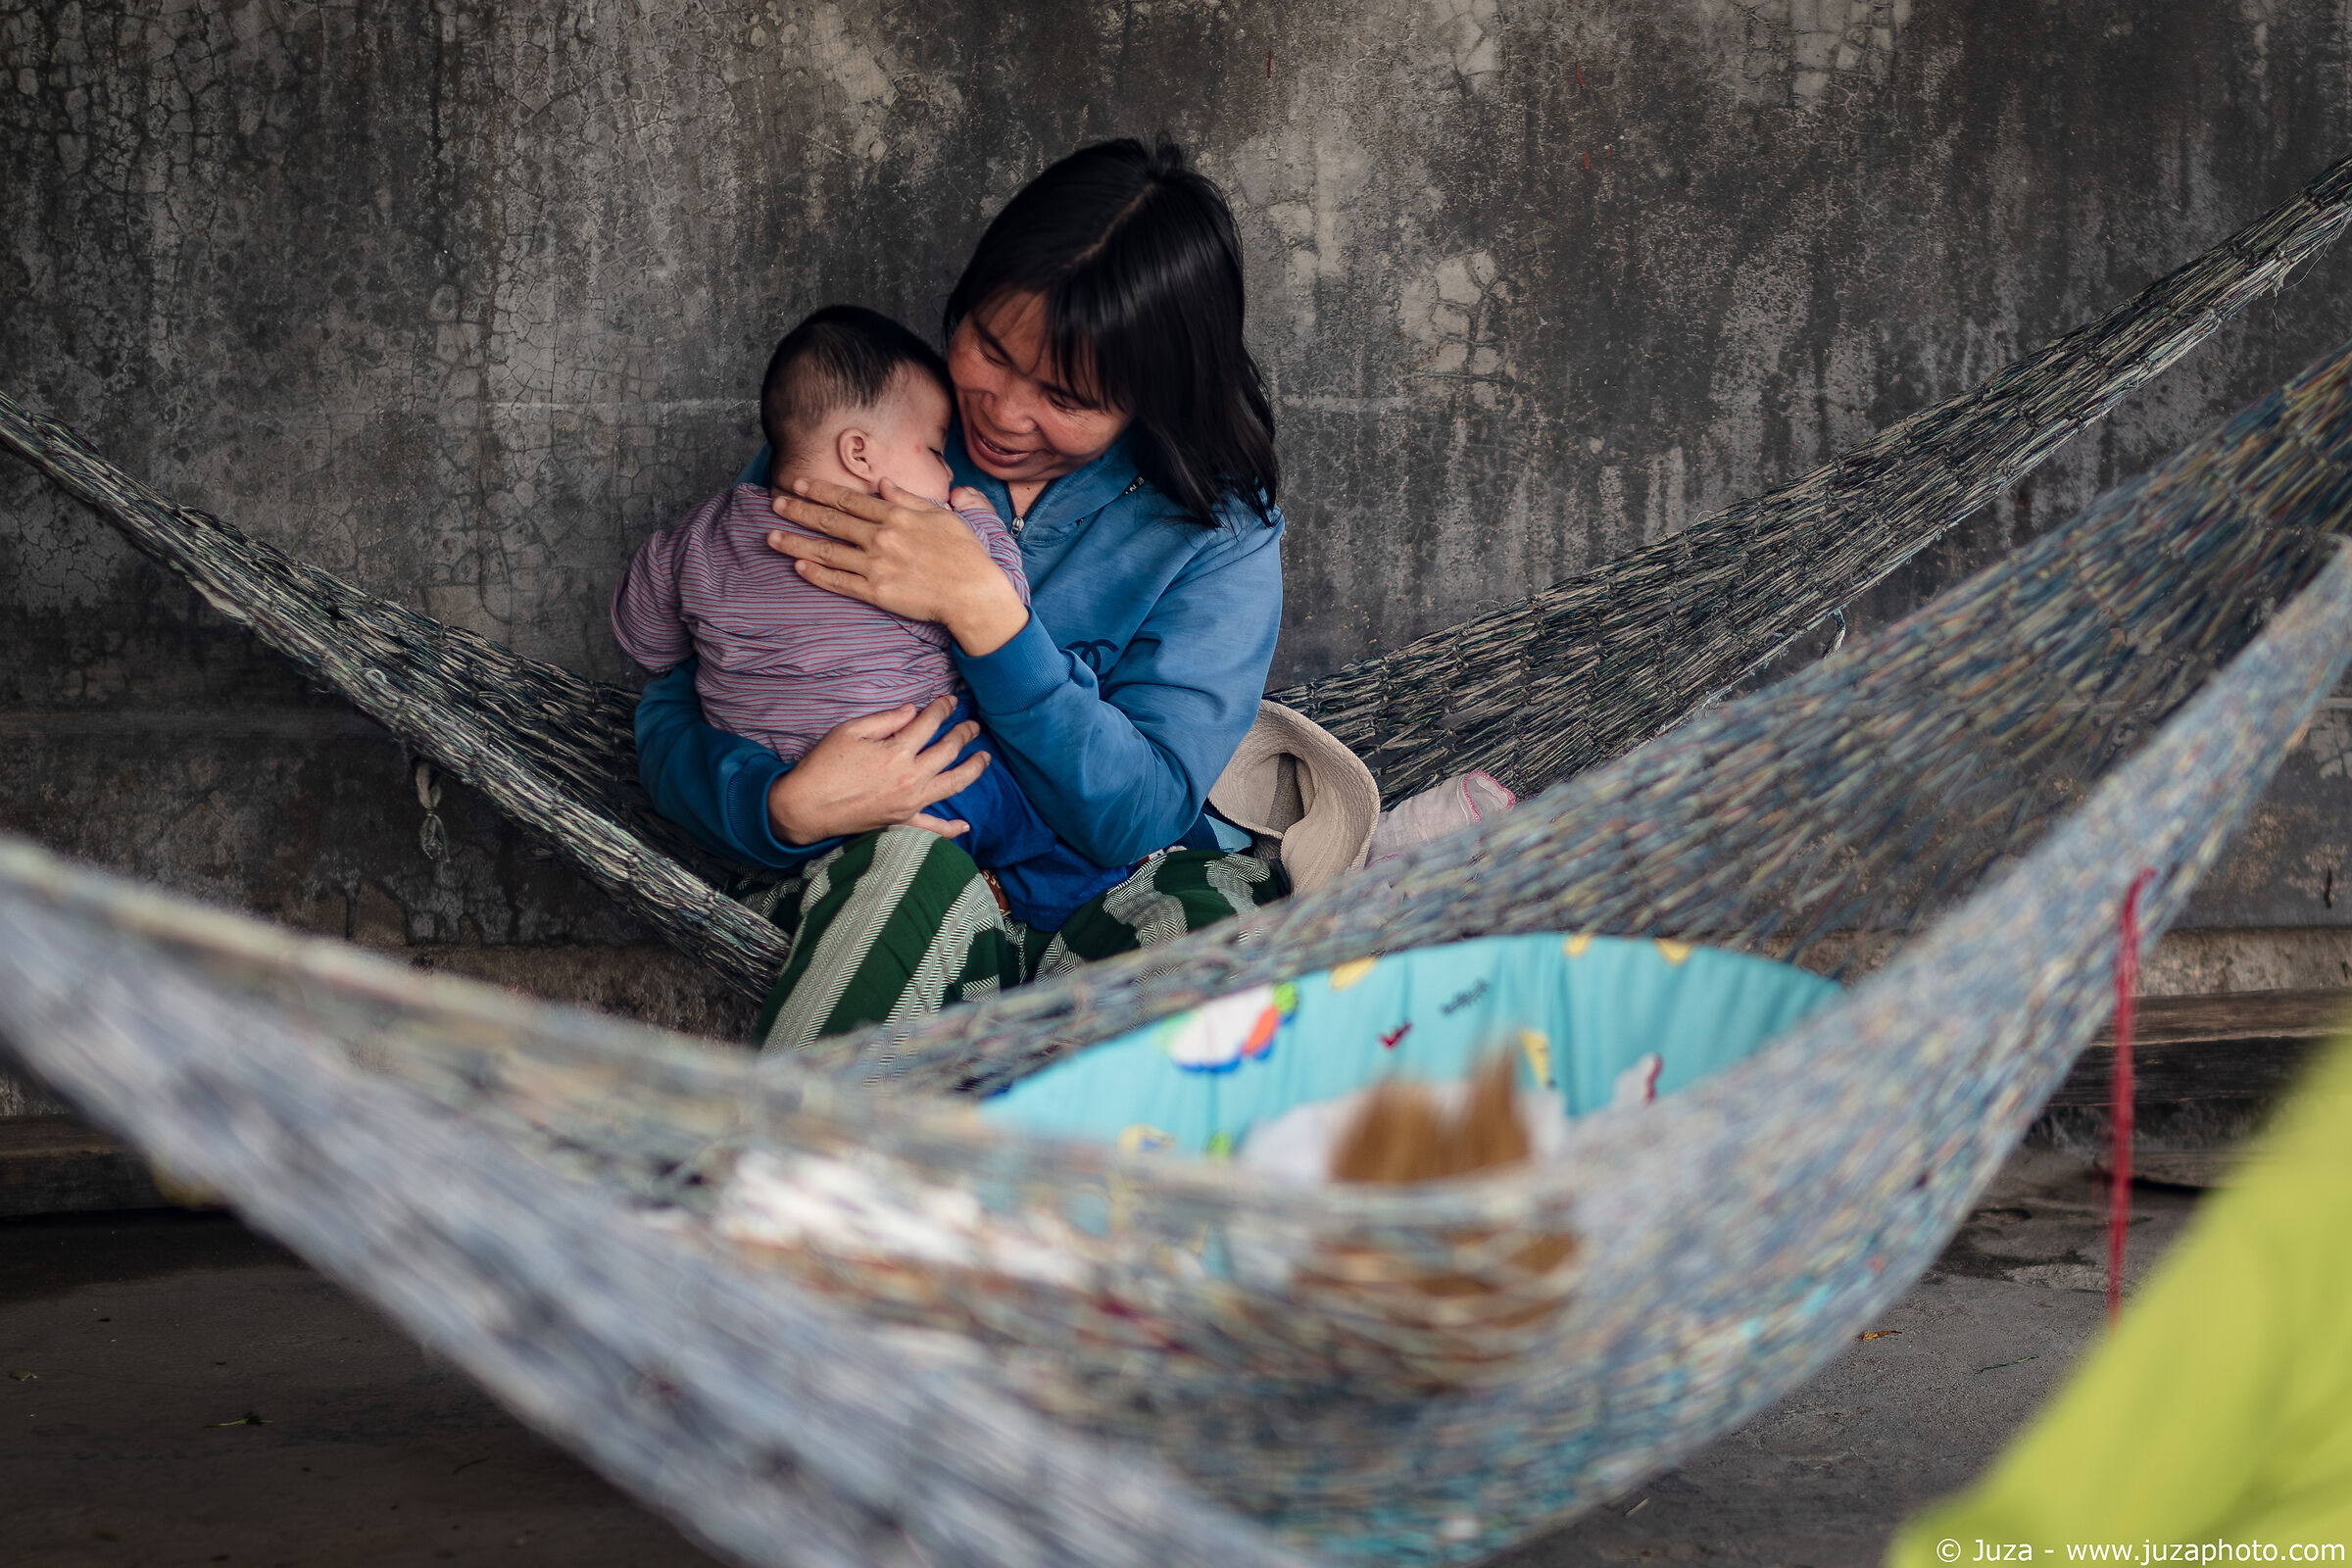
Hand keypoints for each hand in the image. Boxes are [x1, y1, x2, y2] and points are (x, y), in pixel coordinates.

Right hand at [765, 697, 986, 844]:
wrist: (806, 807)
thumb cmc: (824, 765)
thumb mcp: (850, 731)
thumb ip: (885, 719)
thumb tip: (912, 711)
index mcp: (897, 751)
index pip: (929, 724)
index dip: (942, 709)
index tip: (950, 701)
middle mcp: (910, 778)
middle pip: (948, 751)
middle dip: (964, 734)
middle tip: (973, 725)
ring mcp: (909, 803)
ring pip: (952, 785)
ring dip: (973, 770)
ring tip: (985, 758)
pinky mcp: (901, 822)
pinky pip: (932, 828)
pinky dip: (951, 828)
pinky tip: (965, 825)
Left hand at [767, 478, 1029, 656]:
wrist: (973, 593)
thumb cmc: (964, 553)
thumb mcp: (941, 515)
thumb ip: (908, 498)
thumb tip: (883, 484)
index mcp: (895, 516)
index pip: (849, 500)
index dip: (821, 491)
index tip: (799, 484)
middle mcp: (880, 537)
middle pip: (830, 522)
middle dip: (799, 511)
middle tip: (775, 504)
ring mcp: (875, 566)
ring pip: (827, 551)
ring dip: (796, 543)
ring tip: (771, 537)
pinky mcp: (876, 592)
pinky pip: (839, 582)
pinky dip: (816, 574)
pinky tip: (798, 567)